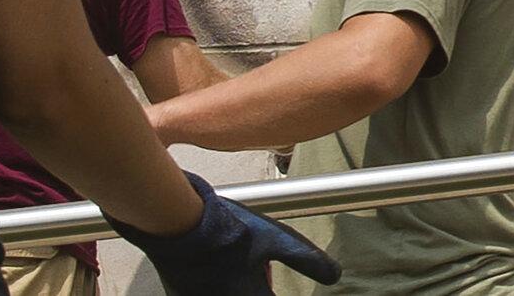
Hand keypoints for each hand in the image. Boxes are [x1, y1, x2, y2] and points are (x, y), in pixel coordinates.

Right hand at [106, 171, 339, 294]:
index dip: (277, 293)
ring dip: (245, 287)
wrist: (178, 223)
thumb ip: (307, 260)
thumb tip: (336, 276)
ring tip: (242, 267)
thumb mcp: (277, 240)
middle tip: (262, 270)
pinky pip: (211, 293)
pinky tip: (220, 268)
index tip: (274, 282)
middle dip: (261, 289)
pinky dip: (220, 285)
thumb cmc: (229, 232)